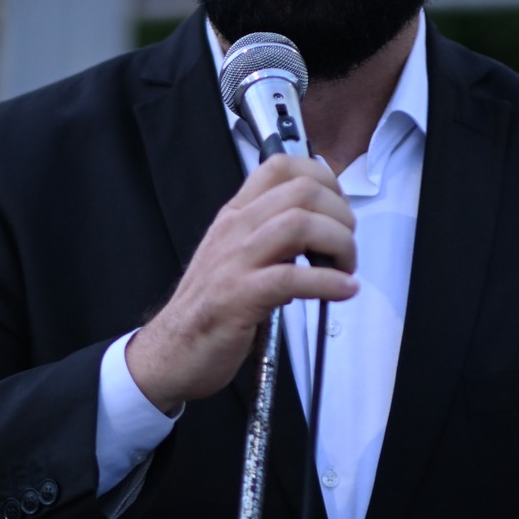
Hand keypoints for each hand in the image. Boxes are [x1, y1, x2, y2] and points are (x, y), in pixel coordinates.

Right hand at [126, 154, 357, 413]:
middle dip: (340, 214)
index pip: (280, 166)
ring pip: (299, 225)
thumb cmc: (209, 308)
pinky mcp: (238, 298)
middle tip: (347, 245)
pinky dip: (329, 283)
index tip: (338, 206)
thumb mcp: (236, 257)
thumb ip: (271, 239)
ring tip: (346, 267)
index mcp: (235, 216)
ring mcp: (234, 262)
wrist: (171, 352)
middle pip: (301, 192)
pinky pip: (292, 278)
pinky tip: (343, 290)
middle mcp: (234, 230)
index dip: (322, 178)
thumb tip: (320, 234)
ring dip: (339, 243)